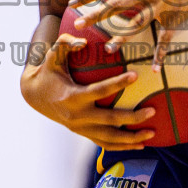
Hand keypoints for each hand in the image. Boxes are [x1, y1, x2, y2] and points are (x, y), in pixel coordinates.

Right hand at [20, 32, 153, 149]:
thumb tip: (83, 41)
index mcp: (72, 96)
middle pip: (109, 120)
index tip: (136, 76)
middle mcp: (77, 116)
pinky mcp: (83, 133)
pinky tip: (140, 145)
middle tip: (152, 111)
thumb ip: (65, 43)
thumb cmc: (49, 72)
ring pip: (109, 138)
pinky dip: (122, 147)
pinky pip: (104, 143)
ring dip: (131, 139)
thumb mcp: (52, 56)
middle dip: (132, 118)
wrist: (35, 95)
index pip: (99, 91)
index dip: (118, 83)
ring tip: (152, 133)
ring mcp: (80, 128)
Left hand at [70, 0, 187, 67]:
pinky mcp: (174, 18)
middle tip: (79, 24)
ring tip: (108, 49)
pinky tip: (155, 70)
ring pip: (138, 23)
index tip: (73, 2)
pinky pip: (167, 40)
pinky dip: (162, 55)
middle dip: (97, 14)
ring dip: (123, 37)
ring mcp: (160, 6)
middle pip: (117, 4)